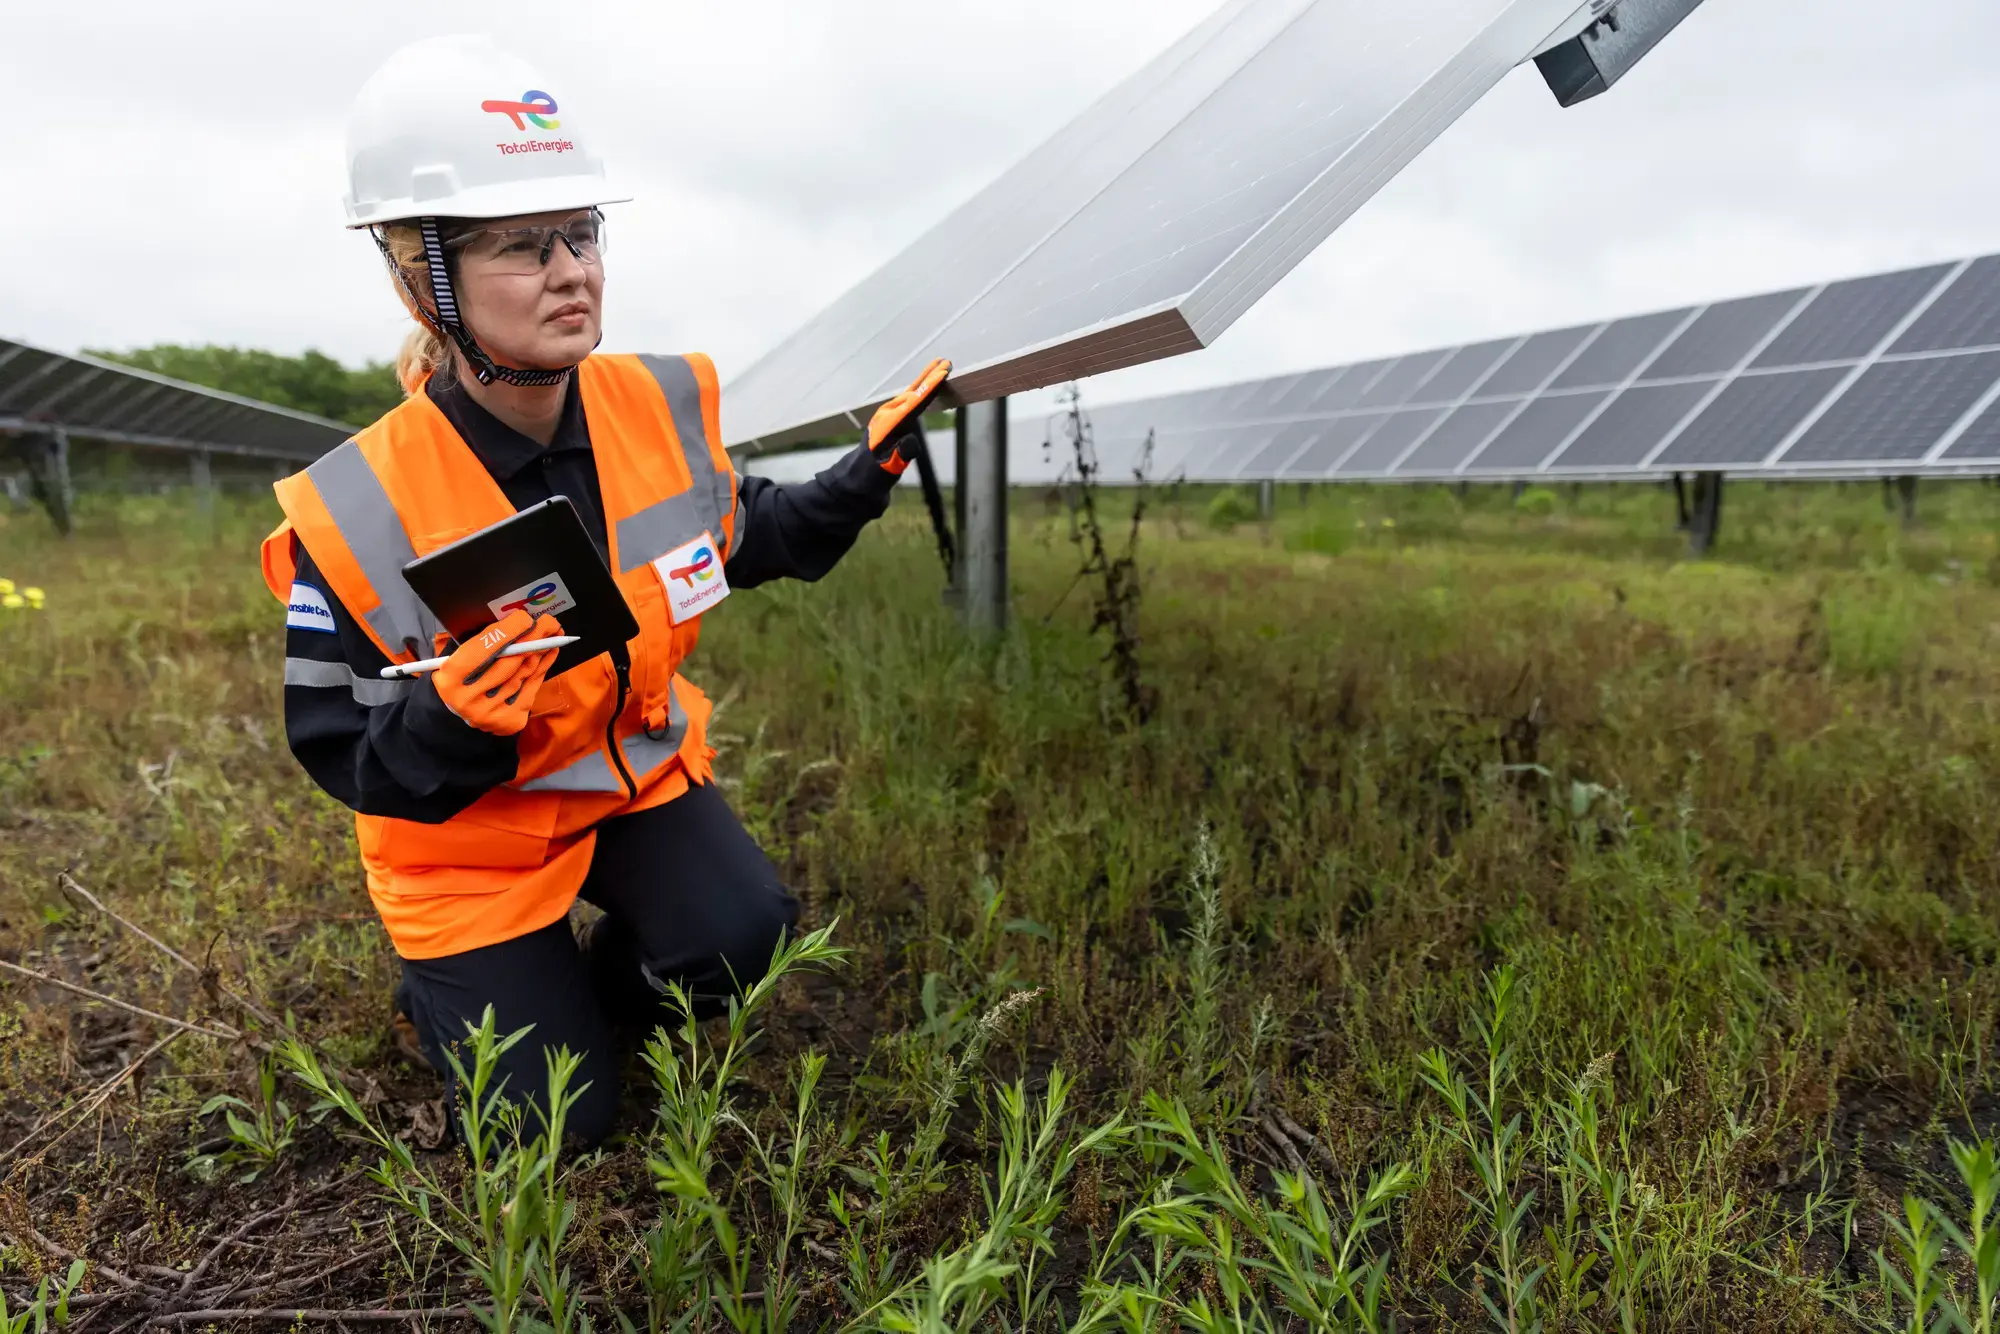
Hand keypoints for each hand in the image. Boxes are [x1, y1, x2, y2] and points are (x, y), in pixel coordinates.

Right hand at [430, 609, 562, 735]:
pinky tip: (550, 652)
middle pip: (510, 660)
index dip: (509, 630)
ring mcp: (491, 713)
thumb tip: (518, 621)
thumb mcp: (459, 655)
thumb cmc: (463, 675)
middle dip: (533, 637)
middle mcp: (469, 698)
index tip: (526, 616)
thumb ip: (484, 640)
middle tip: (549, 622)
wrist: (460, 714)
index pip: (485, 647)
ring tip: (552, 634)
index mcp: (451, 678)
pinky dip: (543, 666)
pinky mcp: (510, 720)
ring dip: (542, 650)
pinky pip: (533, 686)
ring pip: (525, 672)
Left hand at [866, 358, 950, 474]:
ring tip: (939, 366)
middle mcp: (887, 416)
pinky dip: (919, 391)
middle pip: (912, 393)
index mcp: (888, 426)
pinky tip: (925, 385)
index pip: (913, 402)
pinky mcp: (890, 420)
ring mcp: (887, 417)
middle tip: (946, 362)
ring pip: (910, 394)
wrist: (856, 478)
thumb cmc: (872, 476)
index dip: (929, 387)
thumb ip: (900, 455)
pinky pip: (908, 401)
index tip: (942, 373)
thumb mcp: (887, 471)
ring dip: (924, 380)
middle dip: (929, 377)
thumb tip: (912, 440)